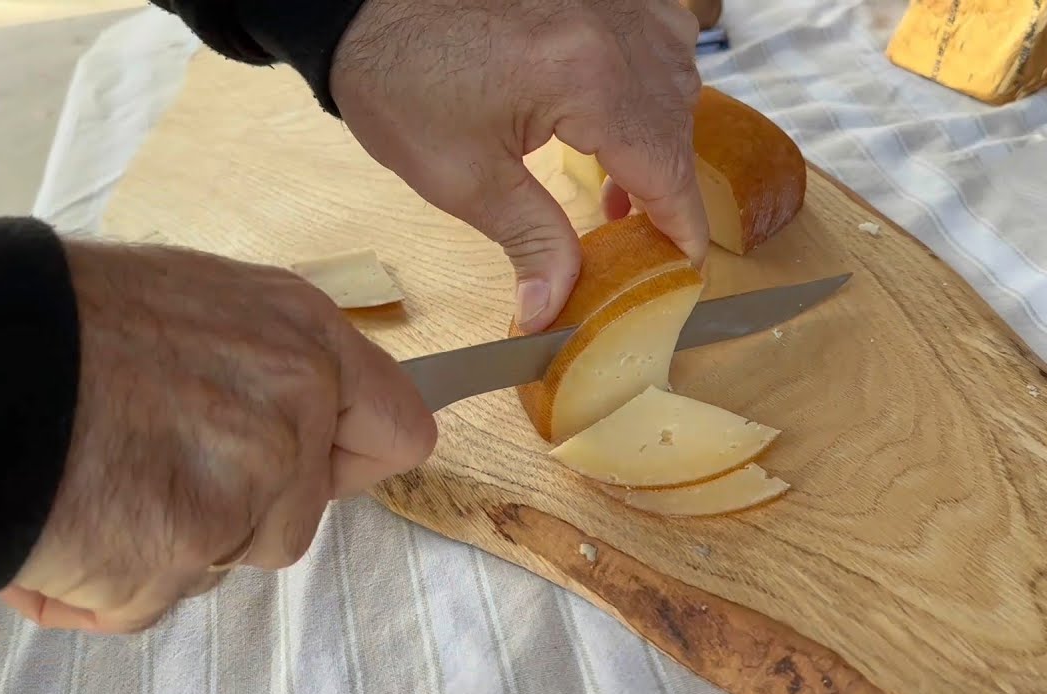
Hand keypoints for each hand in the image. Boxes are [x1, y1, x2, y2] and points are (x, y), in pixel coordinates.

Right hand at [0, 240, 435, 633]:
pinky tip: (65, 519)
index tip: (323, 467)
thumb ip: (270, 365)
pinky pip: (153, 600)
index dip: (355, 458)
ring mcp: (244, 485)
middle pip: (301, 515)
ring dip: (168, 545)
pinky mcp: (178, 552)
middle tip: (154, 460)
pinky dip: (105, 582)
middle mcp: (294, 408)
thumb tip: (307, 413)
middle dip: (235, 510)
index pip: (399, 430)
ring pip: (228, 559)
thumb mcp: (202, 304)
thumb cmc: (72, 321)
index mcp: (305, 338)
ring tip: (101, 476)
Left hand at [329, 0, 709, 332]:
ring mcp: (613, 3)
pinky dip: (645, 91)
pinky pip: (654, 44)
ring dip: (656, 139)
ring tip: (617, 189)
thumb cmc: (400, 82)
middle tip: (637, 237)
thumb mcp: (463, 178)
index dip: (683, 225)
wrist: (362, 8)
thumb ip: (529, 242)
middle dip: (665, 187)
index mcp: (586, 79)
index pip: (666, 168)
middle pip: (676, 127)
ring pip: (673, 83)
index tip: (685, 265)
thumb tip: (552, 309)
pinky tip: (613, 121)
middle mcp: (616, 33)